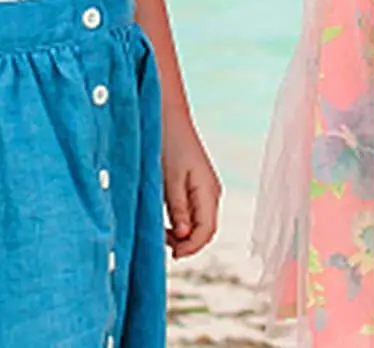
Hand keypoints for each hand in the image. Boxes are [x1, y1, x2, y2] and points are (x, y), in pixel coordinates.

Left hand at [162, 109, 220, 259]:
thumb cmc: (168, 145)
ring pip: (199, 224)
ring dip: (183, 234)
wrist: (168, 118)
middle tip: (163, 243)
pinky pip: (194, 213)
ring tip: (162, 232)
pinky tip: (167, 221)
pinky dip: (182, 223)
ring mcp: (205, 189)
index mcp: (208, 191)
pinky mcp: (197, 187)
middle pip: (205, 230)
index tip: (172, 254)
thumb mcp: (169, 179)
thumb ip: (178, 209)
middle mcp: (212, 192)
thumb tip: (183, 237)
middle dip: (186, 243)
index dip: (191, 247)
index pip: (207, 231)